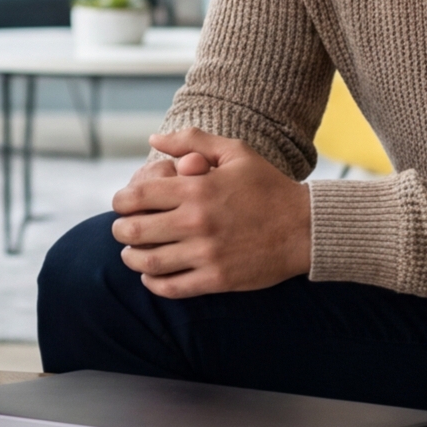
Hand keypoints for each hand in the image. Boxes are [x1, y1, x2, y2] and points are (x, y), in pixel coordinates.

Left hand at [109, 127, 311, 298]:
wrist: (306, 227)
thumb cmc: (269, 186)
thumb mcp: (236, 152)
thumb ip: (192, 140)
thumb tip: (153, 139)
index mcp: (196, 188)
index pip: (136, 197)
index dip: (120, 201)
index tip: (122, 205)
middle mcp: (196, 221)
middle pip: (134, 231)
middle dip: (120, 230)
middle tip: (123, 230)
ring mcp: (206, 253)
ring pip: (147, 261)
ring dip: (132, 257)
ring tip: (132, 253)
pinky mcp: (217, 279)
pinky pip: (171, 287)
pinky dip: (153, 282)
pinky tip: (152, 275)